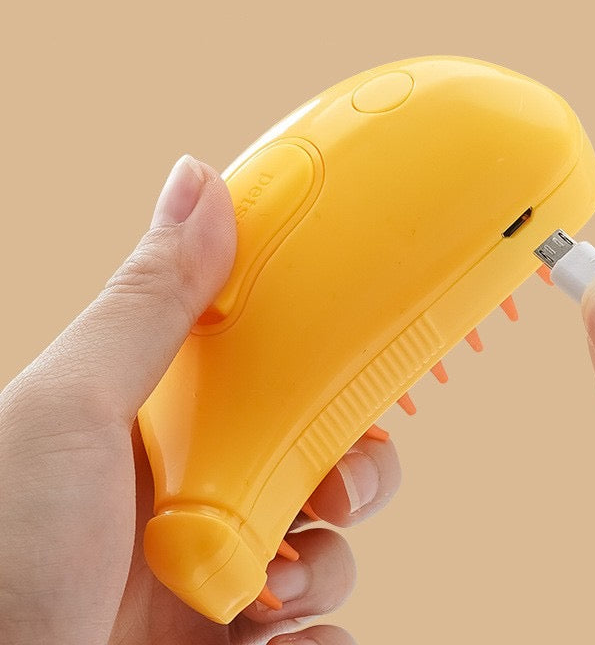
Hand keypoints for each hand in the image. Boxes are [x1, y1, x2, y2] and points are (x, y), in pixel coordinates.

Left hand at [0, 155, 400, 644]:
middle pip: (321, 457)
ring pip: (330, 546)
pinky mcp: (232, 634)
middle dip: (355, 471)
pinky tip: (283, 639)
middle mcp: (200, 488)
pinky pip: (318, 628)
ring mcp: (217, 566)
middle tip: (341, 485)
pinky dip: (321, 634)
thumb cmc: (1, 554)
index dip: (330, 363)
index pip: (273, 370)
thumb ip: (150, 298)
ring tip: (282, 594)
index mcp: (168, 419)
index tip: (374, 359)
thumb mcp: (72, 407)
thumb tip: (200, 179)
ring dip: (333, 565)